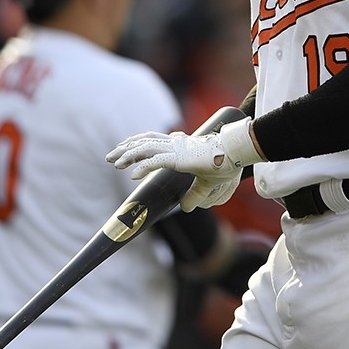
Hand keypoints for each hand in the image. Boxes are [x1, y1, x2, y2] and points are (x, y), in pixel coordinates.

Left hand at [106, 117, 263, 210]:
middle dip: (125, 149)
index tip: (125, 150)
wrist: (237, 154)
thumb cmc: (226, 164)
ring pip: (145, 149)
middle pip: (144, 142)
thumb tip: (184, 208)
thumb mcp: (208, 184)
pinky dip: (142, 167)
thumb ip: (195, 195)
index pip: (153, 140)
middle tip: (110, 157)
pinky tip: (132, 175)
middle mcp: (176, 145)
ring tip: (114, 163)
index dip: (138, 144)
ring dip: (127, 156)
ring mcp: (176, 150)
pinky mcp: (179, 158)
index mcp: (180, 145)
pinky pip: (156, 162)